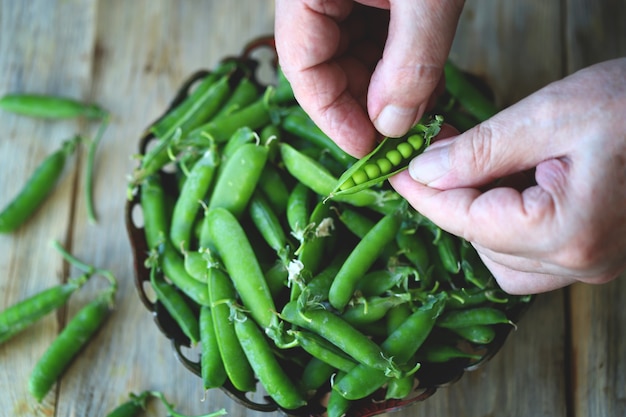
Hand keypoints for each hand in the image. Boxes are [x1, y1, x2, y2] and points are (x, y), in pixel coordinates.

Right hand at [274, 0, 463, 156]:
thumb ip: (409, 62)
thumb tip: (393, 125)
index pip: (302, 67)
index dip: (333, 115)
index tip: (367, 147)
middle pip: (326, 67)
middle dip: (367, 105)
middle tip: (403, 135)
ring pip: (354, 56)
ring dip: (388, 89)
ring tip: (423, 108)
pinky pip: (376, 38)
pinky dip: (401, 65)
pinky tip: (426, 81)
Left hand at [390, 58, 625, 293]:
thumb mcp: (551, 114)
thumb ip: (481, 150)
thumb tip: (422, 171)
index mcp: (567, 232)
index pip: (466, 221)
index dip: (422, 194)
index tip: (393, 171)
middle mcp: (580, 263)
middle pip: (481, 244)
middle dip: (451, 203)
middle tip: (438, 158)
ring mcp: (591, 264)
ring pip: (501, 258)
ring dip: (477, 217)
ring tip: (480, 166)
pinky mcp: (595, 254)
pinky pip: (530, 256)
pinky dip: (505, 225)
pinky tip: (510, 186)